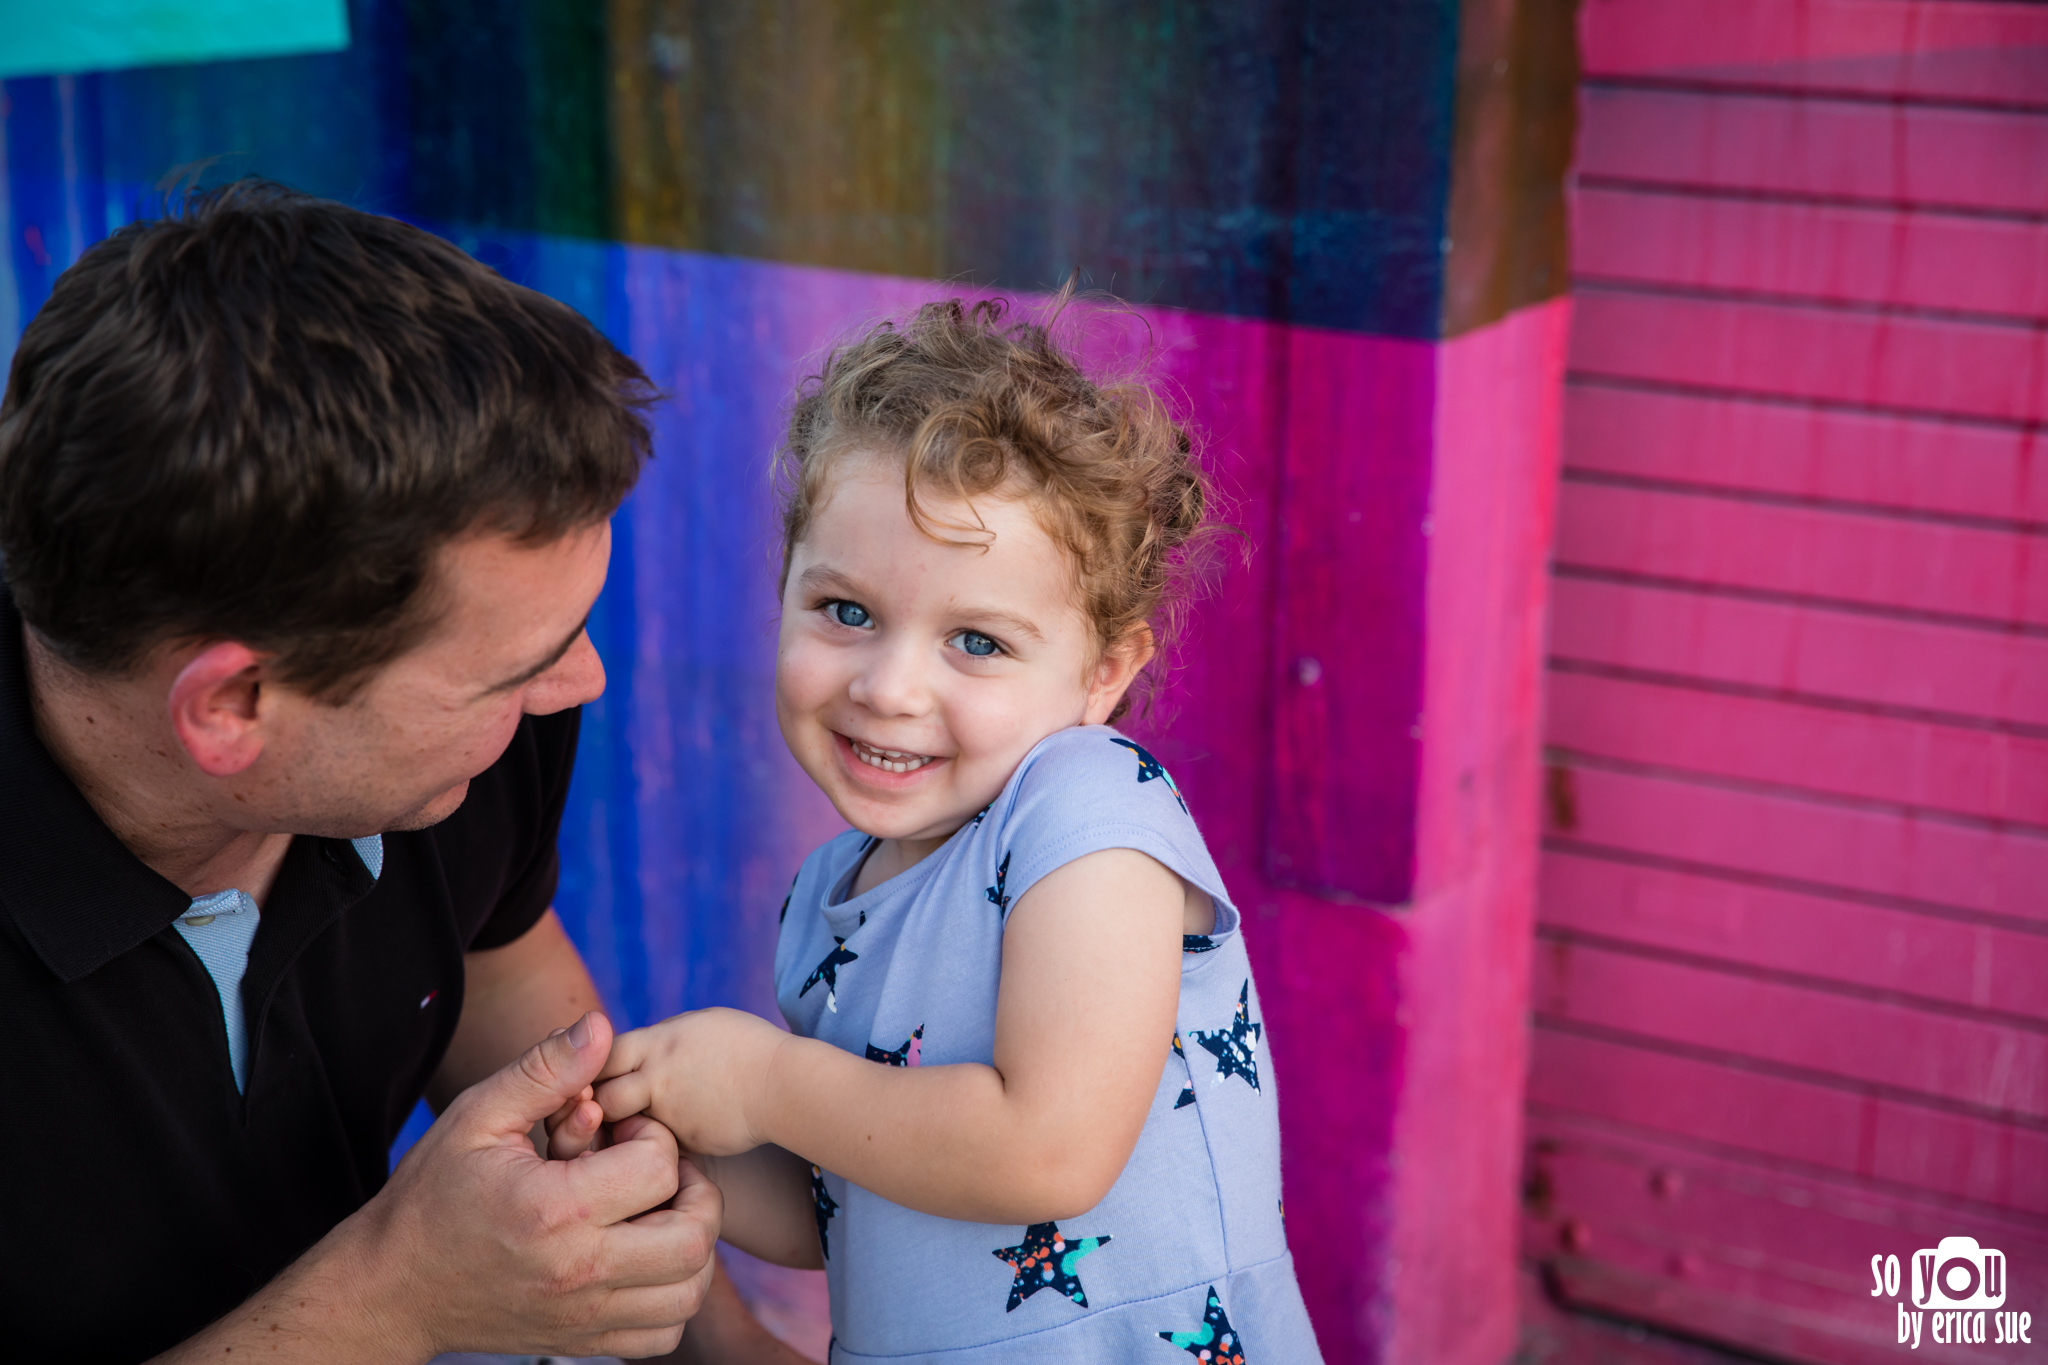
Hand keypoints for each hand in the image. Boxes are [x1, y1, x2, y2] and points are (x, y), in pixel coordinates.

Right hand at [363, 1012, 722, 1357]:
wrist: (391, 1287)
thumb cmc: (433, 1194)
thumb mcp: (478, 1117)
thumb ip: (545, 1070)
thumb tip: (599, 1025)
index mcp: (554, 1209)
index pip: (658, 1169)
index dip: (654, 1136)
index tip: (621, 1133)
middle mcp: (577, 1272)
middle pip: (693, 1239)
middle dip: (694, 1192)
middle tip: (660, 1172)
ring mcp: (583, 1316)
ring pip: (688, 1292)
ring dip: (692, 1245)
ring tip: (658, 1213)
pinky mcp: (582, 1343)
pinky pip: (662, 1334)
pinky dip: (672, 1297)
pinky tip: (645, 1260)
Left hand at [593, 1007, 788, 1156]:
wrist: (781, 1084)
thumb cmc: (745, 1046)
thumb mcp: (696, 1026)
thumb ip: (659, 1040)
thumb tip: (633, 1054)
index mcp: (658, 1043)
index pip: (604, 1056)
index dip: (598, 1066)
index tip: (602, 1074)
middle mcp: (656, 1079)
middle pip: (603, 1097)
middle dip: (601, 1104)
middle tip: (611, 1107)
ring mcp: (669, 1115)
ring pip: (626, 1128)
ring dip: (624, 1129)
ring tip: (636, 1126)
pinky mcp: (684, 1143)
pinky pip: (658, 1145)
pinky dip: (659, 1143)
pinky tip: (675, 1136)